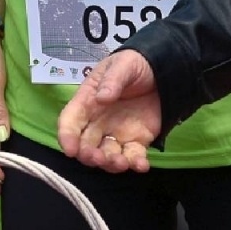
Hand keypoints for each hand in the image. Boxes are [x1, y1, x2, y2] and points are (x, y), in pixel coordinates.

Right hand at [56, 50, 160, 173]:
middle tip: (98, 157)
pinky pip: (133, 157)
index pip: (70, 121)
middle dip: (88, 155)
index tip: (70, 150)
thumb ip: (112, 80)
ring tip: (122, 163)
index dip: (67, 137)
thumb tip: (102, 97)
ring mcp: (117, 134)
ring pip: (107, 155)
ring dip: (110, 163)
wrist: (164, 70)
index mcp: (88, 102)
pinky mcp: (137, 141)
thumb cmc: (135, 64)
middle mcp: (98, 122)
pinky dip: (136, 164)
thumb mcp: (123, 65)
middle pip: (85, 145)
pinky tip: (141, 165)